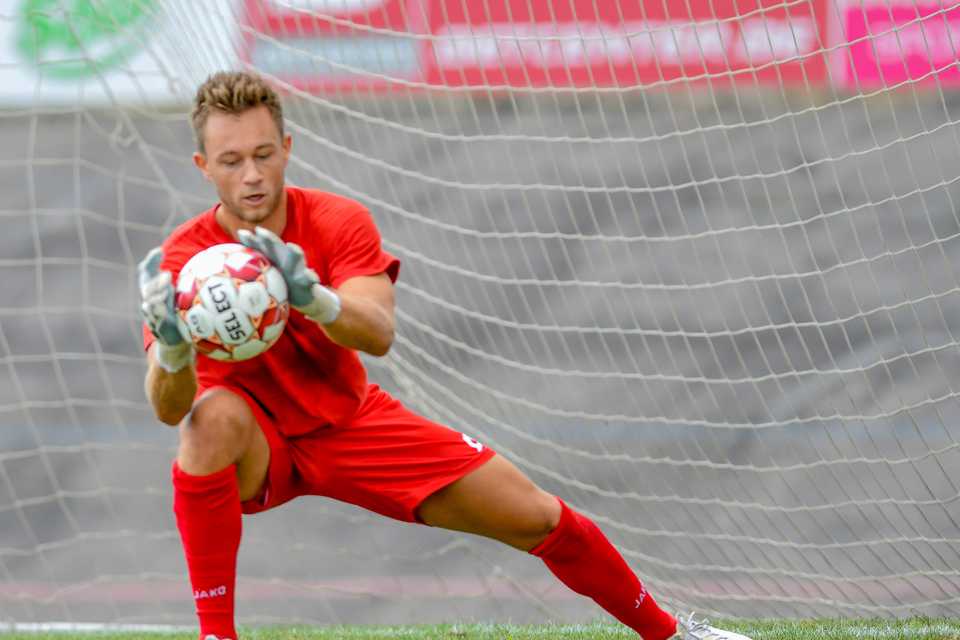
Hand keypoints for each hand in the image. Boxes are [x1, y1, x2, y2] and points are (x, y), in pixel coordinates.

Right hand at [138, 247, 192, 371]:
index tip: (160, 251)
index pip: (146, 272)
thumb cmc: (180, 312)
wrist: (175, 338)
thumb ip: (191, 281)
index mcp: (154, 290)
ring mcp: (151, 315)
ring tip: (167, 291)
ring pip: (149, 304)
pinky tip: (167, 311)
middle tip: (168, 275)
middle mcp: (149, 300)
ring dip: (157, 297)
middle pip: (147, 288)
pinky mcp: (157, 328)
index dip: (151, 262)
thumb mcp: (184, 295)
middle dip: (156, 281)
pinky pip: (156, 321)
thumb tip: (212, 261)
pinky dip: (160, 316)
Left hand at [237, 226, 340, 324]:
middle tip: (260, 232)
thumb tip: (226, 267)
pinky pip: (310, 278)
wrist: (300, 296)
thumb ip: (248, 273)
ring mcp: (297, 267)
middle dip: (269, 239)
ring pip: (296, 258)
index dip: (251, 240)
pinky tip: (312, 277)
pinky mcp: (308, 279)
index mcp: (273, 258)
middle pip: (277, 246)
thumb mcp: (265, 279)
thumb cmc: (278, 286)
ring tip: (292, 246)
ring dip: (294, 251)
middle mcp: (285, 259)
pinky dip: (311, 276)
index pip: (260, 246)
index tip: (241, 234)